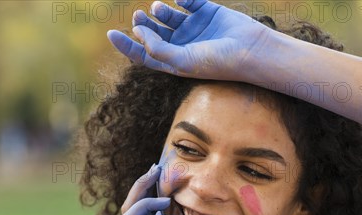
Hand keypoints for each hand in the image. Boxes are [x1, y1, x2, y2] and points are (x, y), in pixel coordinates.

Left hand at [107, 0, 273, 80]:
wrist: (250, 50)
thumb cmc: (216, 62)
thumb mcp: (181, 62)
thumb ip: (157, 49)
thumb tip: (138, 32)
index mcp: (173, 61)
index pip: (143, 55)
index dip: (126, 45)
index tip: (111, 33)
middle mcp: (181, 44)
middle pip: (152, 32)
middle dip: (142, 24)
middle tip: (139, 16)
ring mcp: (193, 27)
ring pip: (167, 15)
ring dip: (159, 10)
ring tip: (157, 8)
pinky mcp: (206, 11)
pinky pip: (188, 0)